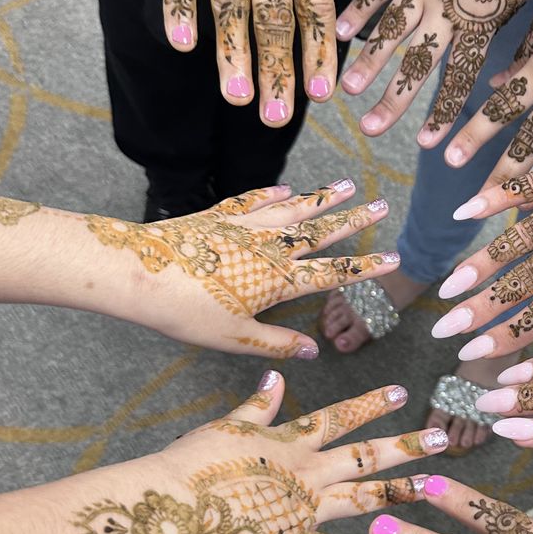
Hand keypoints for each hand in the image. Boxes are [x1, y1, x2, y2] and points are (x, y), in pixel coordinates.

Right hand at [73, 375, 449, 533]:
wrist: (169, 508)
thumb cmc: (190, 462)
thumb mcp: (226, 425)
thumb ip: (258, 405)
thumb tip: (278, 376)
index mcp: (290, 442)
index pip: (341, 417)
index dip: (372, 404)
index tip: (401, 393)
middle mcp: (307, 473)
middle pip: (367, 456)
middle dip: (407, 446)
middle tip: (442, 438)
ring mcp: (303, 511)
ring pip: (363, 498)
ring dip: (398, 491)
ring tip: (431, 486)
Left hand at [85, 182, 397, 358]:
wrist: (138, 274)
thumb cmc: (185, 313)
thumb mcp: (235, 338)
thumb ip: (276, 342)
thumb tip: (312, 349)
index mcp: (278, 281)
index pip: (333, 272)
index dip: (365, 266)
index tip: (393, 257)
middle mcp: (269, 248)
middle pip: (321, 231)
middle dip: (354, 219)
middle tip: (381, 204)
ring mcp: (245, 226)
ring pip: (294, 208)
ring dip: (322, 197)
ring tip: (347, 184)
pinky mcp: (219, 216)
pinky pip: (254, 201)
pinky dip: (273, 194)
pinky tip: (286, 189)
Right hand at [333, 0, 532, 139]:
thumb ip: (495, 26)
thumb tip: (485, 64)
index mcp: (482, 13)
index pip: (461, 72)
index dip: (445, 109)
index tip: (431, 144)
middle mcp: (449, 1)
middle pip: (419, 59)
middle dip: (396, 98)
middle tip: (373, 131)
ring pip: (393, 26)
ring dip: (370, 61)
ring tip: (348, 91)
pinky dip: (361, 7)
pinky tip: (342, 31)